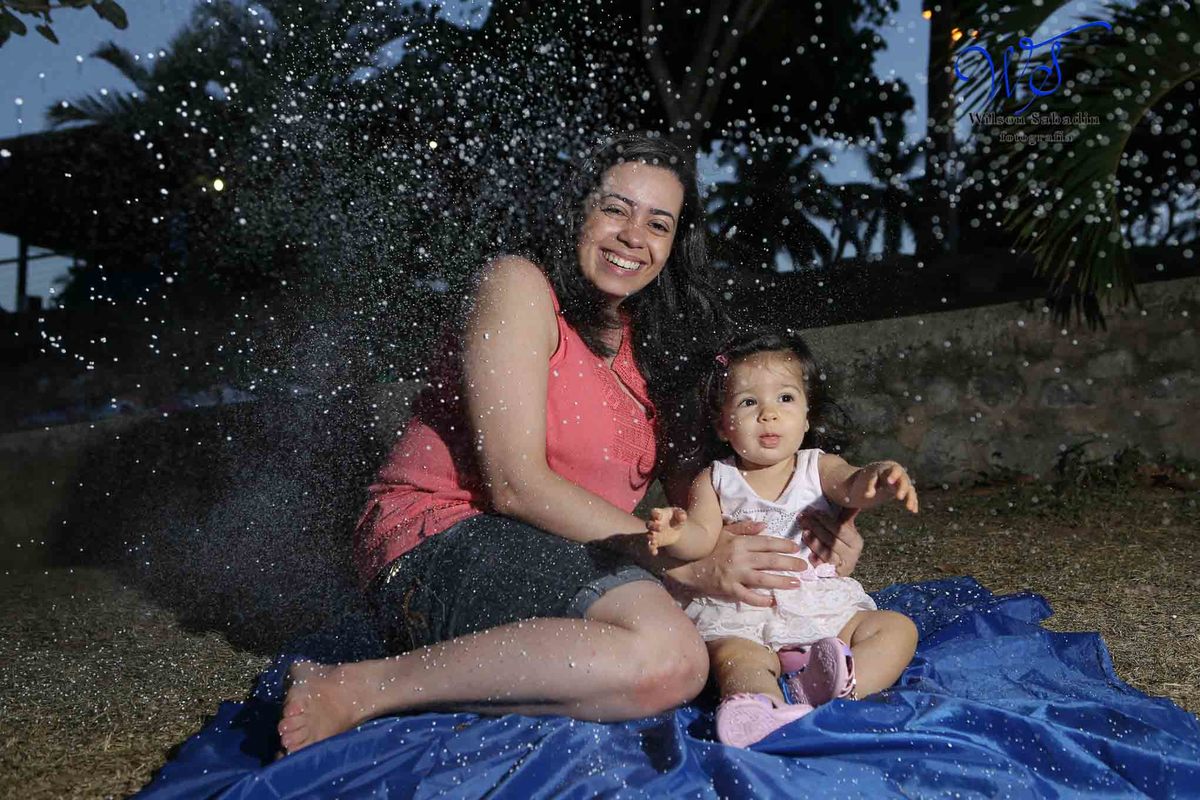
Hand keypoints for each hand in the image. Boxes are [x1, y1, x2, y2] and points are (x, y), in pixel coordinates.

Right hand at [646, 506, 686, 555]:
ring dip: (650, 538)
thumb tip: (683, 516)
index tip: (659, 516)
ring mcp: (653, 533)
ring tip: (654, 540)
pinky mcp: (655, 542)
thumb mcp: (680, 515)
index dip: (655, 514)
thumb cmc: (676, 518)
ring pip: (648, 535)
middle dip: (653, 526)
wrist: (676, 530)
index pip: (654, 512)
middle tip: (660, 528)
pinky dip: (651, 549)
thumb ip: (681, 514)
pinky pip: (651, 546)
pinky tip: (655, 553)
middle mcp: (654, 523)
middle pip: (649, 524)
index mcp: (659, 514)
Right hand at [674, 519, 808, 606]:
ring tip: (796, 583)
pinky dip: (760, 600)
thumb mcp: (725, 533)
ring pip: (763, 579)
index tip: (797, 548)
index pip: (766, 543)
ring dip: (781, 581)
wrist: (688, 566)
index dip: (783, 545)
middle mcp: (739, 558)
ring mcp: (734, 575)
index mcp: (739, 543)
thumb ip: (745, 528)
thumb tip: (765, 526)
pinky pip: (748, 596)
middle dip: (790, 563)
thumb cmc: (709, 548)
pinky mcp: (729, 590)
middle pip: (769, 561)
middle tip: (805, 567)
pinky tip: (772, 601)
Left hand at [800, 507, 863, 577]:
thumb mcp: (843, 531)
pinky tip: (809, 555)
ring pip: (828, 553)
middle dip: (816, 528)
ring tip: (804, 533)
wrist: (839, 570)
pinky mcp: (833, 576)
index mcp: (855, 541)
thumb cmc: (839, 546)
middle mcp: (852, 555)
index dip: (827, 520)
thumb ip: (845, 516)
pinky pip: (824, 568)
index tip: (814, 512)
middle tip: (803, 519)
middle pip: (833, 540)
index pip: (841, 529)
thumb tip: (850, 498)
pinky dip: (816, 561)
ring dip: (815, 543)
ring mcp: (843, 567)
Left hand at [862, 461, 918, 512]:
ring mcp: (904, 484)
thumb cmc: (875, 474)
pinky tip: (914, 511)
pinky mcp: (906, 492)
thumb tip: (868, 495)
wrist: (882, 473)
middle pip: (904, 481)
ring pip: (910, 490)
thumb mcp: (871, 476)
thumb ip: (870, 484)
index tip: (889, 481)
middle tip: (898, 497)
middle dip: (902, 489)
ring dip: (910, 498)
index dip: (893, 475)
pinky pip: (911, 497)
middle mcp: (901, 476)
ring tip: (909, 508)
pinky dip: (913, 503)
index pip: (895, 470)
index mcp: (891, 469)